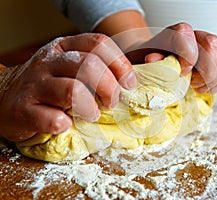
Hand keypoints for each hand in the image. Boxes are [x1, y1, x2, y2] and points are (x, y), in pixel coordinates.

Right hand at [0, 33, 135, 141]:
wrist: (4, 97)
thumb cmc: (48, 85)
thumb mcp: (69, 67)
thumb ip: (95, 69)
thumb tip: (129, 82)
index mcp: (64, 47)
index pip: (99, 44)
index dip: (120, 64)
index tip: (129, 83)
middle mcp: (49, 61)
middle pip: (89, 66)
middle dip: (109, 88)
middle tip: (111, 102)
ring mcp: (34, 84)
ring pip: (72, 90)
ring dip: (90, 107)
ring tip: (92, 114)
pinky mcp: (22, 109)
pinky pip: (51, 118)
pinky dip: (64, 124)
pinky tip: (66, 124)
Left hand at [126, 22, 216, 93]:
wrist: (157, 60)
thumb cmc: (152, 62)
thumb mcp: (146, 63)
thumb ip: (150, 62)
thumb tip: (153, 59)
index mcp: (174, 33)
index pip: (186, 35)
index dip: (187, 56)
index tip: (182, 72)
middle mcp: (194, 35)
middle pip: (212, 44)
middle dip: (206, 71)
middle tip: (194, 84)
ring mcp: (208, 43)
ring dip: (214, 77)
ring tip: (198, 87)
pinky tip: (211, 87)